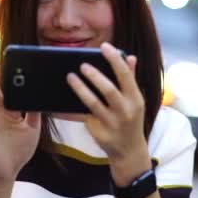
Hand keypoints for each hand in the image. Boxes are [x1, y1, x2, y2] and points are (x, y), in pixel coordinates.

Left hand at [66, 42, 150, 180]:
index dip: (115, 60)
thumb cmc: (131, 119)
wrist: (130, 151)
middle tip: (82, 65)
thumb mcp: (136, 100)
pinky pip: (83, 116)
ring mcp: (112, 123)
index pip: (126, 75)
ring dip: (80, 89)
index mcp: (135, 99)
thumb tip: (130, 57)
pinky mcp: (99, 132)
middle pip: (109, 90)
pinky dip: (71, 108)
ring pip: (93, 104)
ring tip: (70, 77)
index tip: (104, 47)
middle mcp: (125, 111)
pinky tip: (61, 100)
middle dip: (95, 76)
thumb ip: (131, 78)